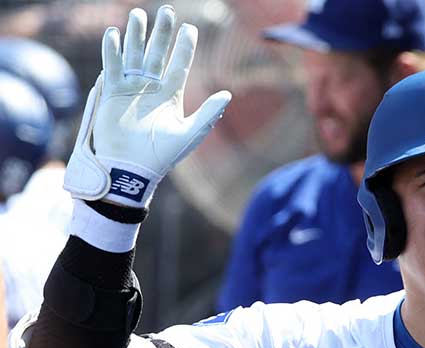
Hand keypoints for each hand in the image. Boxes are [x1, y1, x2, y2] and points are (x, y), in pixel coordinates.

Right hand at [64, 5, 230, 207]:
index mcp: (170, 95)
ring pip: (134, 54)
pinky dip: (113, 51)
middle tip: (167, 11)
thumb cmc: (161, 156)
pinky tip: (115, 35)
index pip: (179, 64)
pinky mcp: (112, 93)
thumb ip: (207, 113)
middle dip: (162, 32)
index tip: (190, 28)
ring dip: (136, 36)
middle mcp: (150, 87)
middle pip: (157, 53)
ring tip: (138, 15)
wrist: (131, 169)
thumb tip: (228, 94)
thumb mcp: (189, 134)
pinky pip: (113, 67)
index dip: (184, 46)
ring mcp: (130, 88)